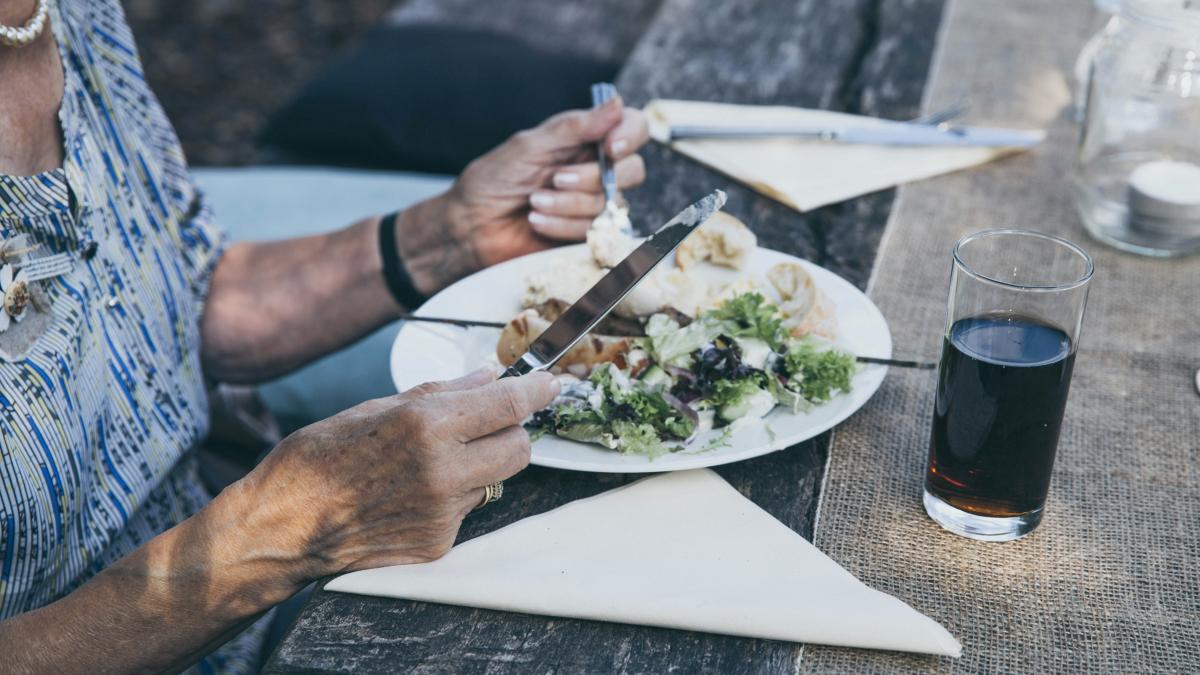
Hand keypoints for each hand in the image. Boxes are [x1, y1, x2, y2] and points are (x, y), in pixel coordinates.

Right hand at [244, 369, 559, 577]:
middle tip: (487, 423)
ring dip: (479, 465)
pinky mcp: (438, 543)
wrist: (282, 528)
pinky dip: (453, 495)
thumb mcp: (375, 408)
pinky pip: (468, 509)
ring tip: (430, 462)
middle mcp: (442, 471)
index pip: (507, 404)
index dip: (536, 391)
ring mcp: (443, 512)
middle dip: (511, 431)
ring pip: (495, 480)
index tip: (550, 384)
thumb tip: (487, 377)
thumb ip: (441, 394)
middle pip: (518, 447)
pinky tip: (412, 493)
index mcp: (424, 426)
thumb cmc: (317, 459)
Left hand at [395, 98, 649, 293]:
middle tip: (555, 178)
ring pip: (610, 203)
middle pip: (632, 170)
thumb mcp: (531, 145)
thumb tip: (617, 102)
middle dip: (591, 177)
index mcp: (587, 140)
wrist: (471, 225)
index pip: (634, 128)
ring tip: (533, 202)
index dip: (630, 136)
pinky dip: (562, 225)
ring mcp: (595, 204)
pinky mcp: (587, 235)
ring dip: (568, 203)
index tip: (610, 147)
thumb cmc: (495, 179)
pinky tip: (536, 221)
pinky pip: (595, 230)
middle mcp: (598, 169)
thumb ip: (575, 127)